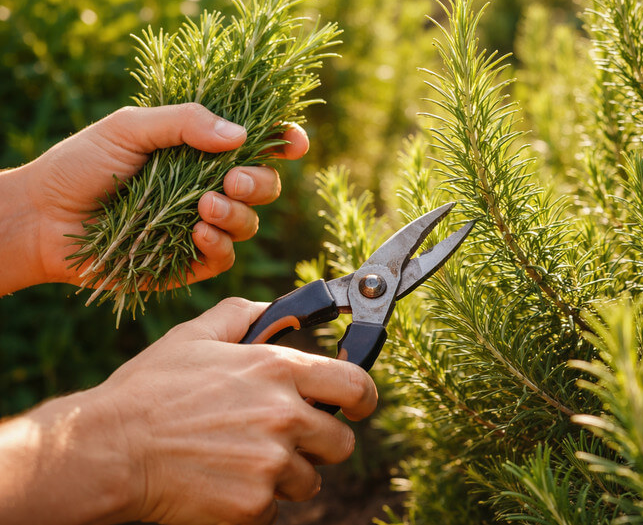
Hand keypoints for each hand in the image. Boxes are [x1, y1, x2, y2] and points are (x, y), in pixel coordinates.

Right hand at [0, 298, 377, 524]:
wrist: (109, 449)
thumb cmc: (150, 389)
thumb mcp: (196, 335)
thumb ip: (244, 315)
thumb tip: (277, 309)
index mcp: (278, 370)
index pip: (357, 386)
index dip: (362, 398)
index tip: (356, 405)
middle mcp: (285, 416)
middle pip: (341, 442)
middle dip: (318, 443)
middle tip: (283, 438)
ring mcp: (271, 464)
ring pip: (309, 480)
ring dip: (284, 475)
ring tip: (239, 460)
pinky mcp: (253, 506)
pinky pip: (274, 509)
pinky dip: (253, 503)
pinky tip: (220, 481)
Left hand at [5, 103, 308, 291]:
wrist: (42, 220)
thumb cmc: (81, 165)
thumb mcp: (130, 128)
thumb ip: (184, 123)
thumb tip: (240, 136)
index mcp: (201, 149)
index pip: (258, 144)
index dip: (284, 142)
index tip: (294, 142)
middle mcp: (209, 186)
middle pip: (266, 185)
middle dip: (261, 181)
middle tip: (232, 178)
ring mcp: (202, 225)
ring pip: (251, 222)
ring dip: (238, 212)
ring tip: (204, 205)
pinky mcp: (189, 262)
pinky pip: (226, 256)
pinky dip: (220, 243)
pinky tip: (196, 232)